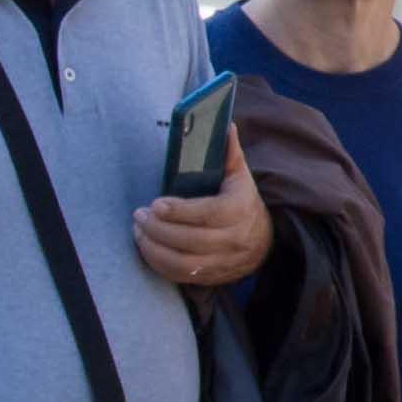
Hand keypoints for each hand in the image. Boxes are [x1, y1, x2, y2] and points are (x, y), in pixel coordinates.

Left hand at [133, 141, 270, 289]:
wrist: (263, 241)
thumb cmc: (242, 202)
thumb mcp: (240, 176)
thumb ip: (229, 152)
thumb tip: (225, 124)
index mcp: (241, 210)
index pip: (210, 214)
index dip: (180, 211)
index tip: (156, 203)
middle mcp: (234, 239)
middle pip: (191, 240)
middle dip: (159, 229)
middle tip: (139, 215)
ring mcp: (223, 262)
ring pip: (182, 262)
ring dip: (153, 248)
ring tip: (138, 230)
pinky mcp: (210, 277)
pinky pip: (179, 276)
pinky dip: (157, 263)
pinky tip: (145, 246)